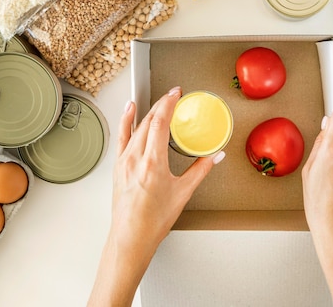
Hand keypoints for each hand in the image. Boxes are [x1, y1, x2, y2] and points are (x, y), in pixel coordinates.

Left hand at [88, 86, 224, 305]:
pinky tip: (128, 111)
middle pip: (148, 121)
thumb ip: (200, 170)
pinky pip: (121, 137)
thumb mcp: (183, 193)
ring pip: (135, 127)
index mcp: (152, 163)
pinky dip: (125, 121)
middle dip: (161, 104)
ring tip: (155, 100)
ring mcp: (123, 161)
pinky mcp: (118, 166)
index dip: (168, 103)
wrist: (130, 238)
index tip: (176, 94)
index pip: (160, 122)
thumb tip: (214, 156)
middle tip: (173, 96)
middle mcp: (135, 158)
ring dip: (147, 111)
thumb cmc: (153, 221)